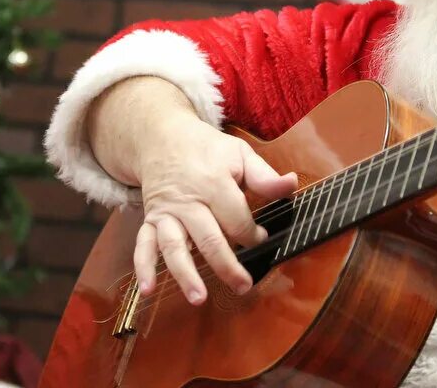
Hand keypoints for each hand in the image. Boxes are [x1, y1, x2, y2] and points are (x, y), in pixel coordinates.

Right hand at [133, 114, 296, 304]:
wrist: (162, 137)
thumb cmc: (205, 149)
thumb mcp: (239, 153)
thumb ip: (265, 176)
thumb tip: (292, 184)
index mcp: (213, 183)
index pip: (237, 219)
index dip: (253, 234)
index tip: (262, 239)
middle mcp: (188, 201)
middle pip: (208, 238)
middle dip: (227, 265)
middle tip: (244, 286)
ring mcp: (167, 213)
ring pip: (174, 246)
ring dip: (185, 274)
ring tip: (198, 298)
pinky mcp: (151, 220)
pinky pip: (143, 245)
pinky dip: (143, 267)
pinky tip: (148, 290)